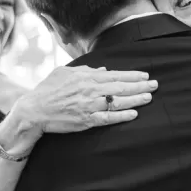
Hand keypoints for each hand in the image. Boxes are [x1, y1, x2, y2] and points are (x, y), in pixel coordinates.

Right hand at [18, 65, 157, 135]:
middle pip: (120, 87)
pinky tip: (133, 114)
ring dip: (135, 99)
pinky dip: (121, 116)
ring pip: (117, 102)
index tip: (145, 75)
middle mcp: (90, 90)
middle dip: (140, 86)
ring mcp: (89, 106)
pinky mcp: (86, 120)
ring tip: (149, 98)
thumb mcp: (64, 73)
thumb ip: (85, 70)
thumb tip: (102, 69)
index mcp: (86, 77)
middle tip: (155, 85)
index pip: (114, 75)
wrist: (34, 110)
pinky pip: (108, 118)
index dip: (131, 75)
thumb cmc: (48, 90)